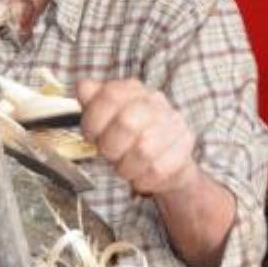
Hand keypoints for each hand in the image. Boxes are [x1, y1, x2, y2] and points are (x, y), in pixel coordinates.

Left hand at [75, 79, 197, 194]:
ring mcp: (173, 125)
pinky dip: (143, 179)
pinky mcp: (184, 151)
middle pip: (127, 122)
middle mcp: (156, 103)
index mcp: (133, 91)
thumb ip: (93, 101)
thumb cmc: (130, 138)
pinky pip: (158, 170)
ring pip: (144, 150)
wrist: (167, 160)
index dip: (93, 120)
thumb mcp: (107, 118)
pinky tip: (140, 176)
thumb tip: (83, 87)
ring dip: (127, 166)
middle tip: (109, 155)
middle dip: (110, 146)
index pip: (110, 94)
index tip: (91, 136)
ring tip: (125, 167)